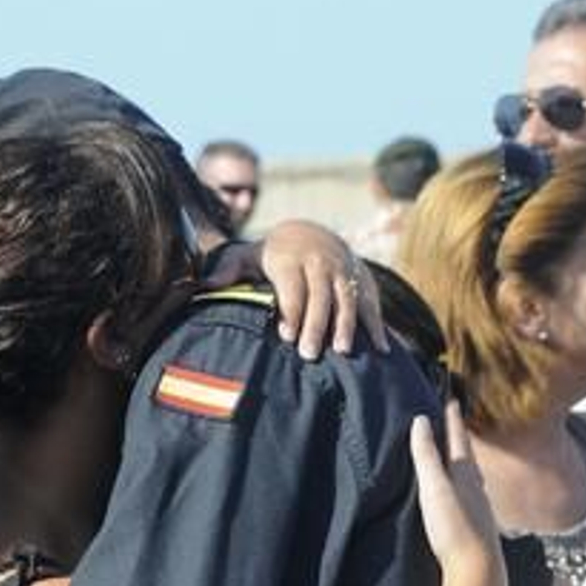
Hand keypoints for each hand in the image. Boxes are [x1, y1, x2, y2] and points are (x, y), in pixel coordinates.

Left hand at [207, 220, 386, 358]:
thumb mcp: (246, 256)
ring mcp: (344, 270)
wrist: (309, 232)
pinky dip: (376, 323)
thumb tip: (204, 284)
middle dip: (315, 325)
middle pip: (320, 296)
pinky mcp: (361, 277)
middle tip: (308, 354)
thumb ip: (228, 270)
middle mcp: (320, 262)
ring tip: (342, 350)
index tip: (286, 335)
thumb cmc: (270, 254)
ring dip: (346, 325)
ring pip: (347, 298)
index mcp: (290, 258)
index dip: (290, 311)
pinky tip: (380, 347)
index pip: (292, 287)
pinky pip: (371, 300)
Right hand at [412, 402, 504, 585]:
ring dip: (458, 460)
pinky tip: (454, 490)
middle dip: (458, 436)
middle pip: (466, 453)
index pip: (458, 437)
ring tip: (450, 452)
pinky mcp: (472, 522)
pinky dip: (458, 481)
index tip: (450, 396)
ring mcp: (476, 504)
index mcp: (465, 472)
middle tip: (451, 419)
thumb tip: (421, 420)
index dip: (452, 417)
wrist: (476, 568)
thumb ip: (426, 456)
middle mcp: (475, 485)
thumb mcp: (435, 487)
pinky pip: (465, 491)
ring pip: (467, 473)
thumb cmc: (454, 526)